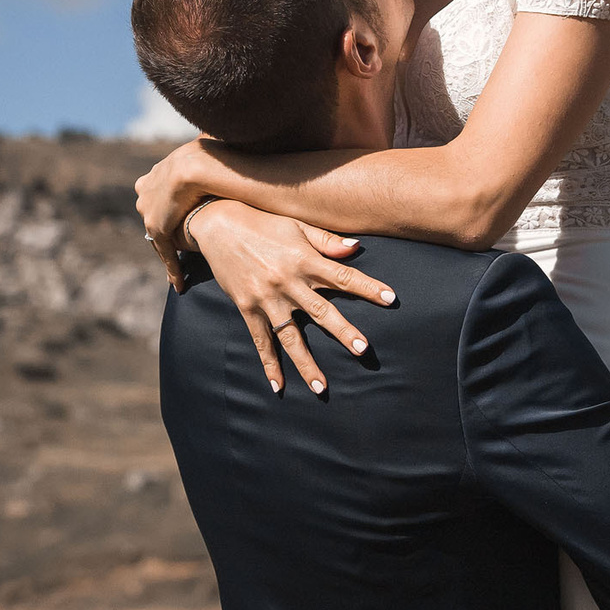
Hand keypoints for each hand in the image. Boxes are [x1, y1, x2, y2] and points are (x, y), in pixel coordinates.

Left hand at [134, 141, 216, 269]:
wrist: (196, 165)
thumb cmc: (208, 152)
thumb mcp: (204, 146)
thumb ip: (206, 145)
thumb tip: (216, 136)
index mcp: (154, 173)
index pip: (160, 195)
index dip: (170, 205)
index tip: (178, 213)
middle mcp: (146, 192)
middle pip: (154, 215)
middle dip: (163, 228)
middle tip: (177, 241)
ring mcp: (149, 212)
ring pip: (158, 236)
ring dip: (167, 252)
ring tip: (178, 270)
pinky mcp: (157, 229)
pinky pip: (164, 253)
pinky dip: (171, 269)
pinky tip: (178, 284)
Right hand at [182, 201, 393, 394]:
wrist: (219, 226)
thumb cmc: (264, 223)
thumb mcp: (297, 226)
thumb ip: (327, 241)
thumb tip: (357, 248)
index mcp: (304, 259)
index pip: (343, 276)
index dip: (368, 287)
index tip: (391, 299)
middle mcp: (287, 282)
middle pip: (321, 311)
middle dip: (343, 331)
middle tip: (363, 349)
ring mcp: (267, 299)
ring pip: (290, 336)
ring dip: (306, 362)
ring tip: (321, 386)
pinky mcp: (248, 309)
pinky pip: (261, 342)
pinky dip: (269, 365)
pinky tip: (278, 387)